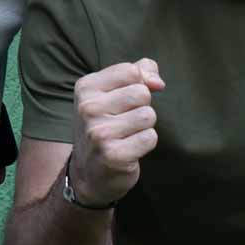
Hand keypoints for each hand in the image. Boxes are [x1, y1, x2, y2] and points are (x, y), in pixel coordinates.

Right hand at [68, 59, 163, 207]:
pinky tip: (129, 150)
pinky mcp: (113, 155)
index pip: (131, 71)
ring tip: (126, 136)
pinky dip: (145, 144)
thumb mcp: (112, 93)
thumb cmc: (106, 126)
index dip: (138, 85)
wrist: (89, 173)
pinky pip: (150, 137)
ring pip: (148, 115)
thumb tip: (158, 82)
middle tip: (124, 122)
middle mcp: (88, 108)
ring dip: (144, 127)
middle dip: (141, 107)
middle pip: (142, 93)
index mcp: (85, 87)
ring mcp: (99, 133)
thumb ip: (138, 73)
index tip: (125, 101)